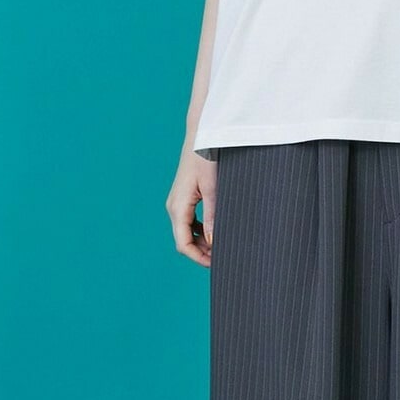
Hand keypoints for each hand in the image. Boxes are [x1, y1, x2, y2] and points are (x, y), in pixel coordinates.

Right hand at [166, 148, 216, 266]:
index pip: (183, 244)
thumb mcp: (214, 188)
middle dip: (202, 253)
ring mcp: (178, 201)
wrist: (202, 135)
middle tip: (225, 257)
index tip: (217, 264)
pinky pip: (190, 221)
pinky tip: (217, 231)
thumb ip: (213, 216)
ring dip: (202, 242)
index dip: (198, 258)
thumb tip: (213, 241)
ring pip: (187, 232)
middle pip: (184, 241)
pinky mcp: (184, 197)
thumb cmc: (207, 156)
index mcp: (178, 206)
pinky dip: (201, 230)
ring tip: (223, 246)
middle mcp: (174, 206)